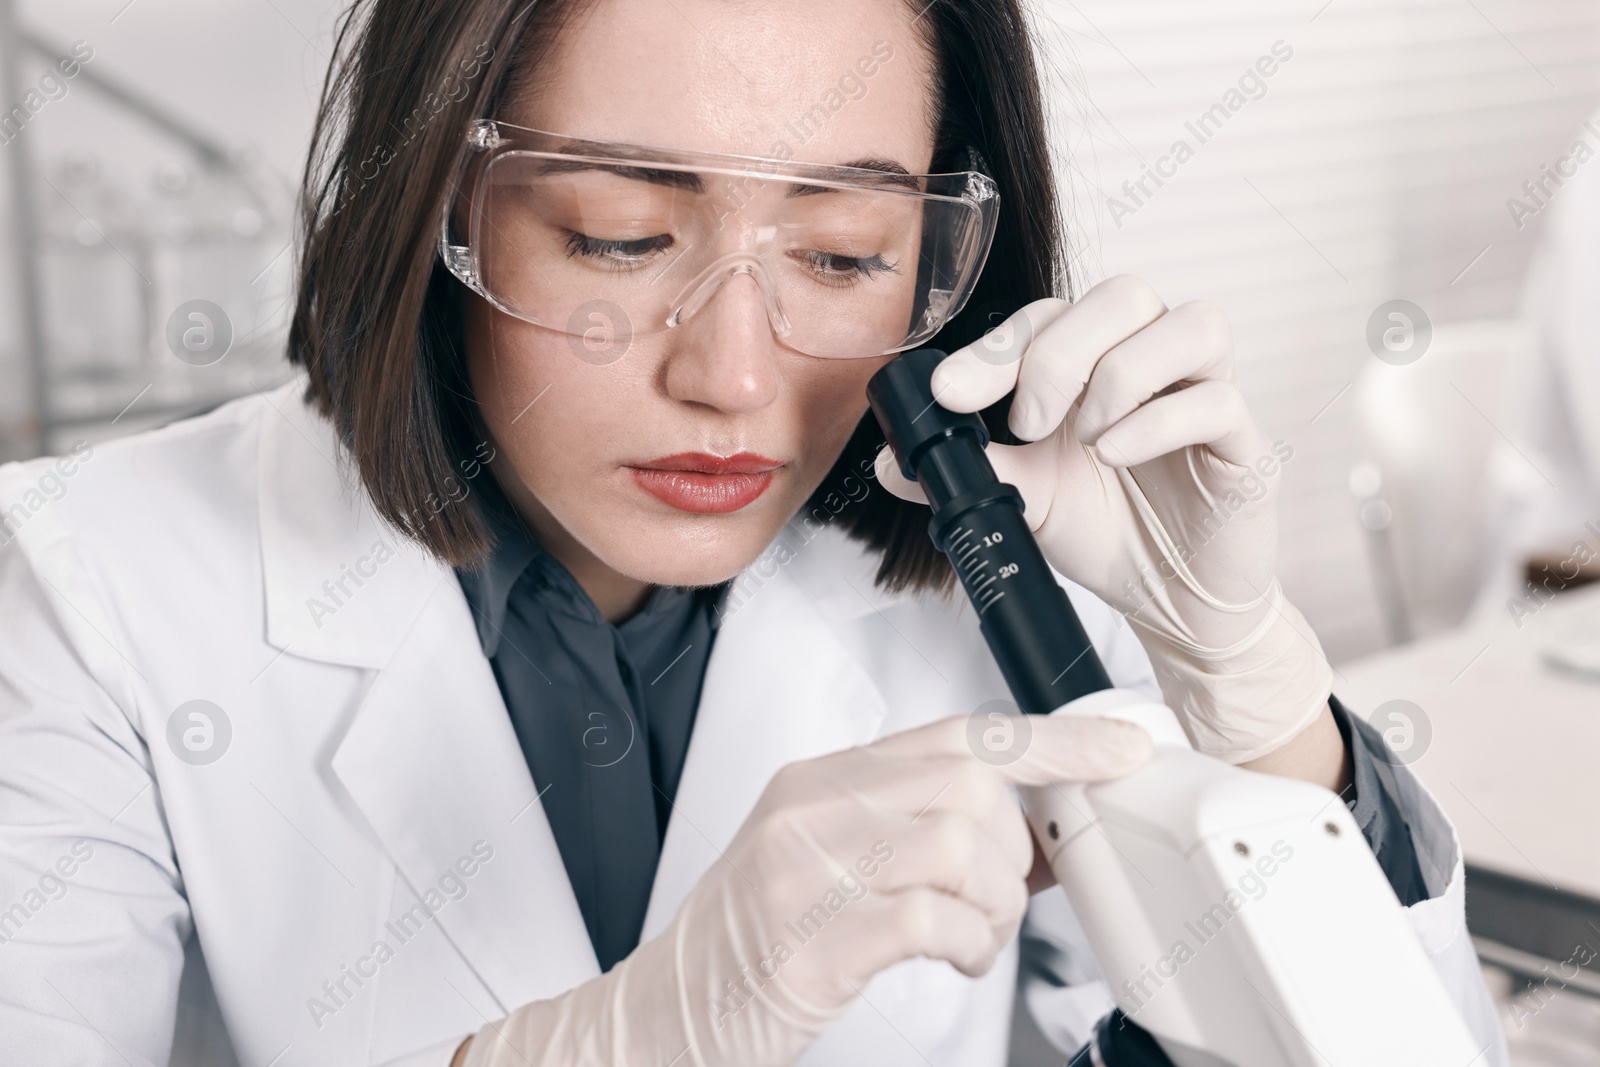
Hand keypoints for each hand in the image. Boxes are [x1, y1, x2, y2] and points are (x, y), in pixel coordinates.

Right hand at [457, 714, 1150, 1066]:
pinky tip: (953, 955)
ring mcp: (805, 869)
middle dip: (1015, 848)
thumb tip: (1032, 828)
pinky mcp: (812, 939)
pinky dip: (967, 940)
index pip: (956, 732)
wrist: (663, 1014)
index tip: (1114, 751)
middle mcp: (810, 809)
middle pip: (969, 784)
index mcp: (818, 781)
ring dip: (996, 904)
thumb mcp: (827, 862)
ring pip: (960, 844)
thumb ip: (913, 829)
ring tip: (973, 935)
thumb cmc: (752, 944)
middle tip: (1004, 895)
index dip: (1049, 741)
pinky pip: (929, 914)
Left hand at [877, 277, 1332, 764]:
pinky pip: (1220, 399)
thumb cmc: (1104, 532)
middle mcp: (1153, 363)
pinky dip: (1157, 423)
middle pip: (1126, 294)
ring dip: (1122, 376)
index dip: (999, 345)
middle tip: (1029, 423)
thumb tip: (891, 462)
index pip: (1052, 313)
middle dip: (1061, 353)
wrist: (1168, 602)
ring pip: (1193, 324)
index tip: (951, 395)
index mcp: (1095, 363)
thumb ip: (968, 468)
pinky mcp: (1243, 441)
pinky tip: (1118, 456)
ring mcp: (1204, 395)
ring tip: (1088, 441)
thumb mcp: (1022, 499)